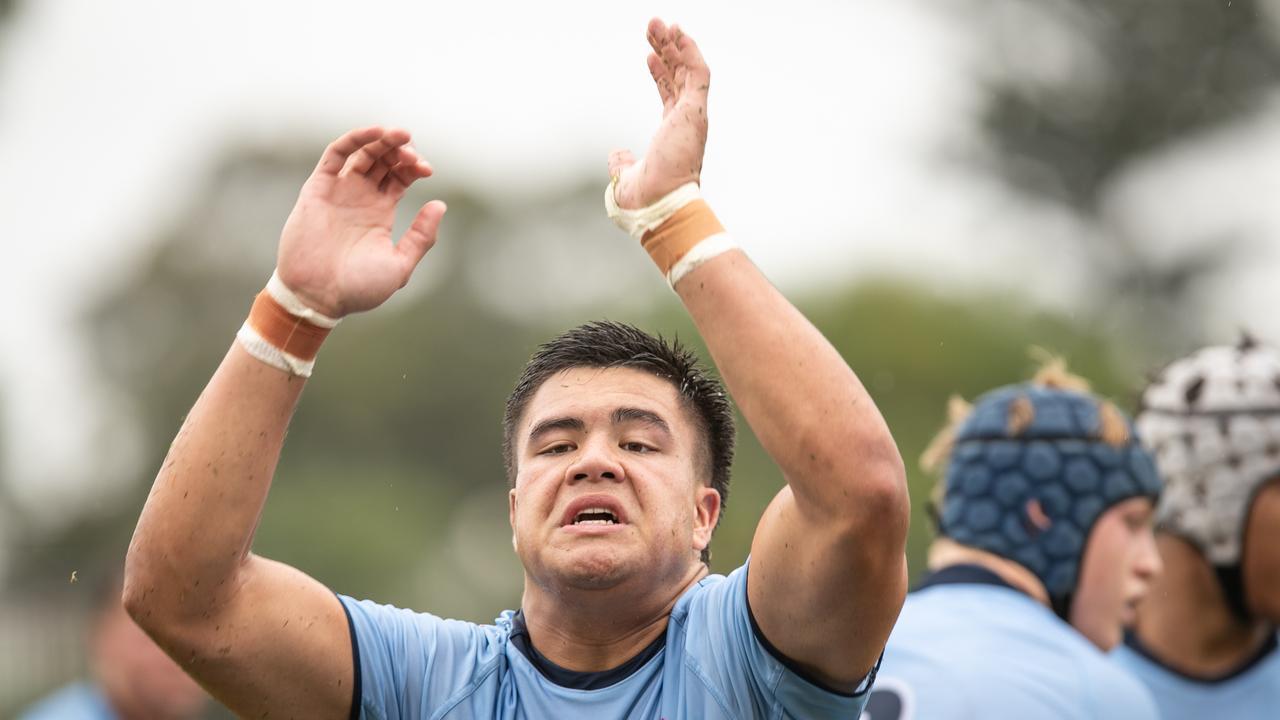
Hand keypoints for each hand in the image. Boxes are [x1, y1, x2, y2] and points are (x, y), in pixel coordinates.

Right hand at [276, 126, 445, 317]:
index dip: (414, 166)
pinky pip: (335, 155)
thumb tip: (440, 205)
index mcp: (380, 212)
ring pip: (362, 153)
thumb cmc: (358, 289)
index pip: (400, 176)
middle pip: (383, 160)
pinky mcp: (318, 189)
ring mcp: (339, 191)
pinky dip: (354, 140)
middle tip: (413, 154)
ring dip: (382, 140)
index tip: (427, 170)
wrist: (318, 297)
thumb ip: (421, 237)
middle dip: (401, 151)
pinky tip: (375, 134)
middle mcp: (360, 197)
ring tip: (401, 135)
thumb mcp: (399, 265)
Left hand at [609, 19, 710, 209]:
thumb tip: (617, 154)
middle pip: (680, 76)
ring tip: (661, 23)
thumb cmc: (645, 200)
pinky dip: (690, 51)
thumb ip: (623, 162)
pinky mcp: (695, 112)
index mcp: (673, 134)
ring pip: (689, 70)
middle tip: (653, 27)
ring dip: (676, 44)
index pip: (670, 95)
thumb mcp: (625, 176)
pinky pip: (699, 74)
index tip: (649, 54)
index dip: (660, 72)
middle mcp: (686, 122)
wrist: (658, 206)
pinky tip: (679, 33)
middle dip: (667, 50)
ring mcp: (692, 116)